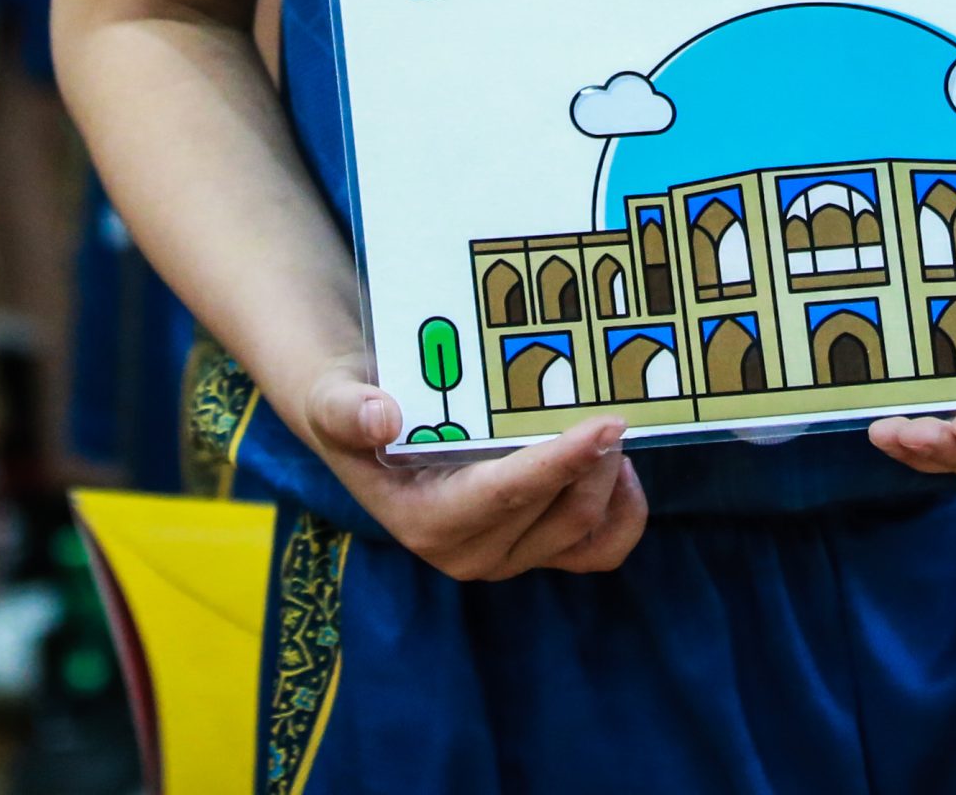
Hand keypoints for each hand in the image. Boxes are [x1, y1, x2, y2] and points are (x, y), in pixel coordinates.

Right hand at [304, 371, 648, 579]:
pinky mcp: (534, 550)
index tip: (605, 424)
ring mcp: (507, 556)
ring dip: (611, 487)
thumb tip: (380, 417)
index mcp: (427, 522)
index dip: (562, 461)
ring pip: (585, 535)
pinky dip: (620, 515)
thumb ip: (346, 409)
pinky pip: (596, 551)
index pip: (508, 495)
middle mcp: (470, 553)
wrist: (366, 427)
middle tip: (615, 408)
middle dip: (596, 464)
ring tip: (614, 434)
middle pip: (560, 515)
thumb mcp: (335, 400)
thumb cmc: (356, 407)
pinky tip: (618, 467)